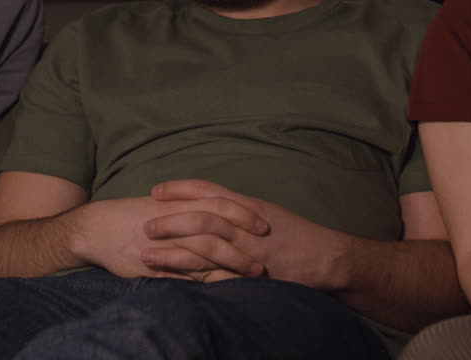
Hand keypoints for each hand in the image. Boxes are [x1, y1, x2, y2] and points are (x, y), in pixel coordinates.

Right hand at [71, 195, 268, 279]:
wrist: (97, 228)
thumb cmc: (133, 215)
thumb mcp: (163, 203)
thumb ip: (189, 205)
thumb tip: (219, 209)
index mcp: (180, 202)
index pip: (220, 203)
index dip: (243, 213)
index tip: (264, 223)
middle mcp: (175, 220)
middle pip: (218, 229)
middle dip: (243, 244)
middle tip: (263, 255)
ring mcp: (166, 243)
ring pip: (206, 253)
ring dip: (232, 264)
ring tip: (252, 274)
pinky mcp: (156, 264)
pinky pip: (187, 275)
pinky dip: (208, 281)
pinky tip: (225, 287)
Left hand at [149, 180, 346, 288]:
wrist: (325, 259)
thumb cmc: (296, 235)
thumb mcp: (266, 213)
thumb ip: (238, 210)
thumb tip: (211, 205)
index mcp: (248, 207)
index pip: (209, 192)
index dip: (181, 189)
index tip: (157, 190)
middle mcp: (246, 226)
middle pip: (201, 217)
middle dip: (170, 220)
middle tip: (144, 224)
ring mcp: (247, 252)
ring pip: (202, 248)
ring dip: (171, 252)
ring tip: (145, 254)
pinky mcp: (247, 276)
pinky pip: (212, 277)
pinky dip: (187, 278)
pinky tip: (167, 280)